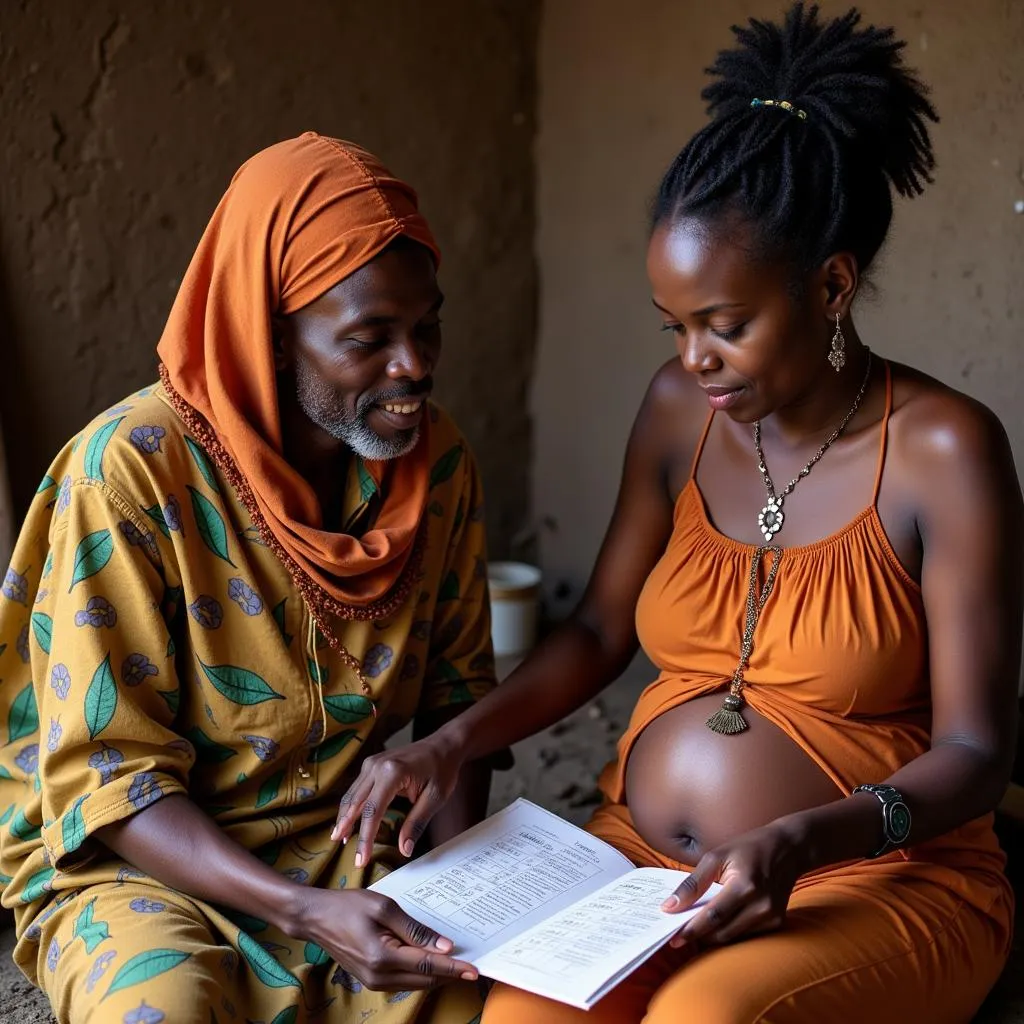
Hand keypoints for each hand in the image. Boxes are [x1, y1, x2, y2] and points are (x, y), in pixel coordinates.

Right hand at [294, 887, 477, 990]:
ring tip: (458, 964)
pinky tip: (432, 962)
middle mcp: (379, 977)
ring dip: (437, 976)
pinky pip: (404, 981)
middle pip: (425, 980)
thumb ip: (415, 930)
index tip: (475, 971)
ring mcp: (374, 982)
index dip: (454, 969)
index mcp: (383, 957)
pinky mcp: (371, 980)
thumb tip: (444, 947)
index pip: (428, 966)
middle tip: (472, 966)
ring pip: (416, 984)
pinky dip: (421, 974)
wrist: (315, 918)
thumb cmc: (348, 906)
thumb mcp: (384, 908)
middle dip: (450, 975)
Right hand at [331, 732, 464, 865]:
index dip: (365, 838)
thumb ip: (416, 823)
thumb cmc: (442, 769)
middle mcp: (377, 766)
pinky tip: (348, 821)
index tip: (362, 859)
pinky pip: (356, 788)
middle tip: (344, 852)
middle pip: (356, 803)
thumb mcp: (435, 798)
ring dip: (344, 818)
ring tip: (339, 839)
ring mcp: (372, 763)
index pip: (373, 811)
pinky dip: (350, 806)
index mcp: (393, 772)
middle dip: (347, 829)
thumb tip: (404, 849)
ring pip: (351, 795)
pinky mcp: (371, 764)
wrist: (444, 745)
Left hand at [661, 820, 806, 946]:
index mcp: (745, 885)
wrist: (787, 849)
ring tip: (696, 927)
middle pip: (722, 932)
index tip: (673, 938)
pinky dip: (729, 931)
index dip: (692, 929)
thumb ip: (693, 883)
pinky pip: (745, 935)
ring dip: (712, 936)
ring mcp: (771, 916)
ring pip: (732, 938)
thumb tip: (670, 906)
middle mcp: (761, 905)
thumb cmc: (748, 848)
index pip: (713, 915)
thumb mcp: (716, 856)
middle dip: (699, 935)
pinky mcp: (776, 922)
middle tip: (679, 933)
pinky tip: (718, 922)